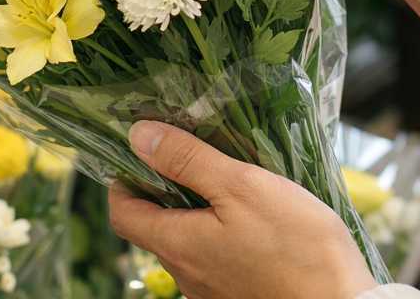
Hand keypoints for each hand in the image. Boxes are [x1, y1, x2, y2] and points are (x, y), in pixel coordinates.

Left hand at [109, 121, 377, 298]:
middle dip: (163, 189)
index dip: (123, 180)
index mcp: (178, 245)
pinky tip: (251, 215)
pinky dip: (220, 231)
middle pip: (155, 227)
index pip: (123, 213)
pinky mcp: (238, 294)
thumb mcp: (241, 186)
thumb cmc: (296, 247)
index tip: (140, 152)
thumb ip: (187, 161)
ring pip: (188, 242)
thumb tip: (139, 137)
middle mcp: (186, 274)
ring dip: (196, 210)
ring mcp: (211, 290)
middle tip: (189, 154)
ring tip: (225, 179)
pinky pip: (215, 257)